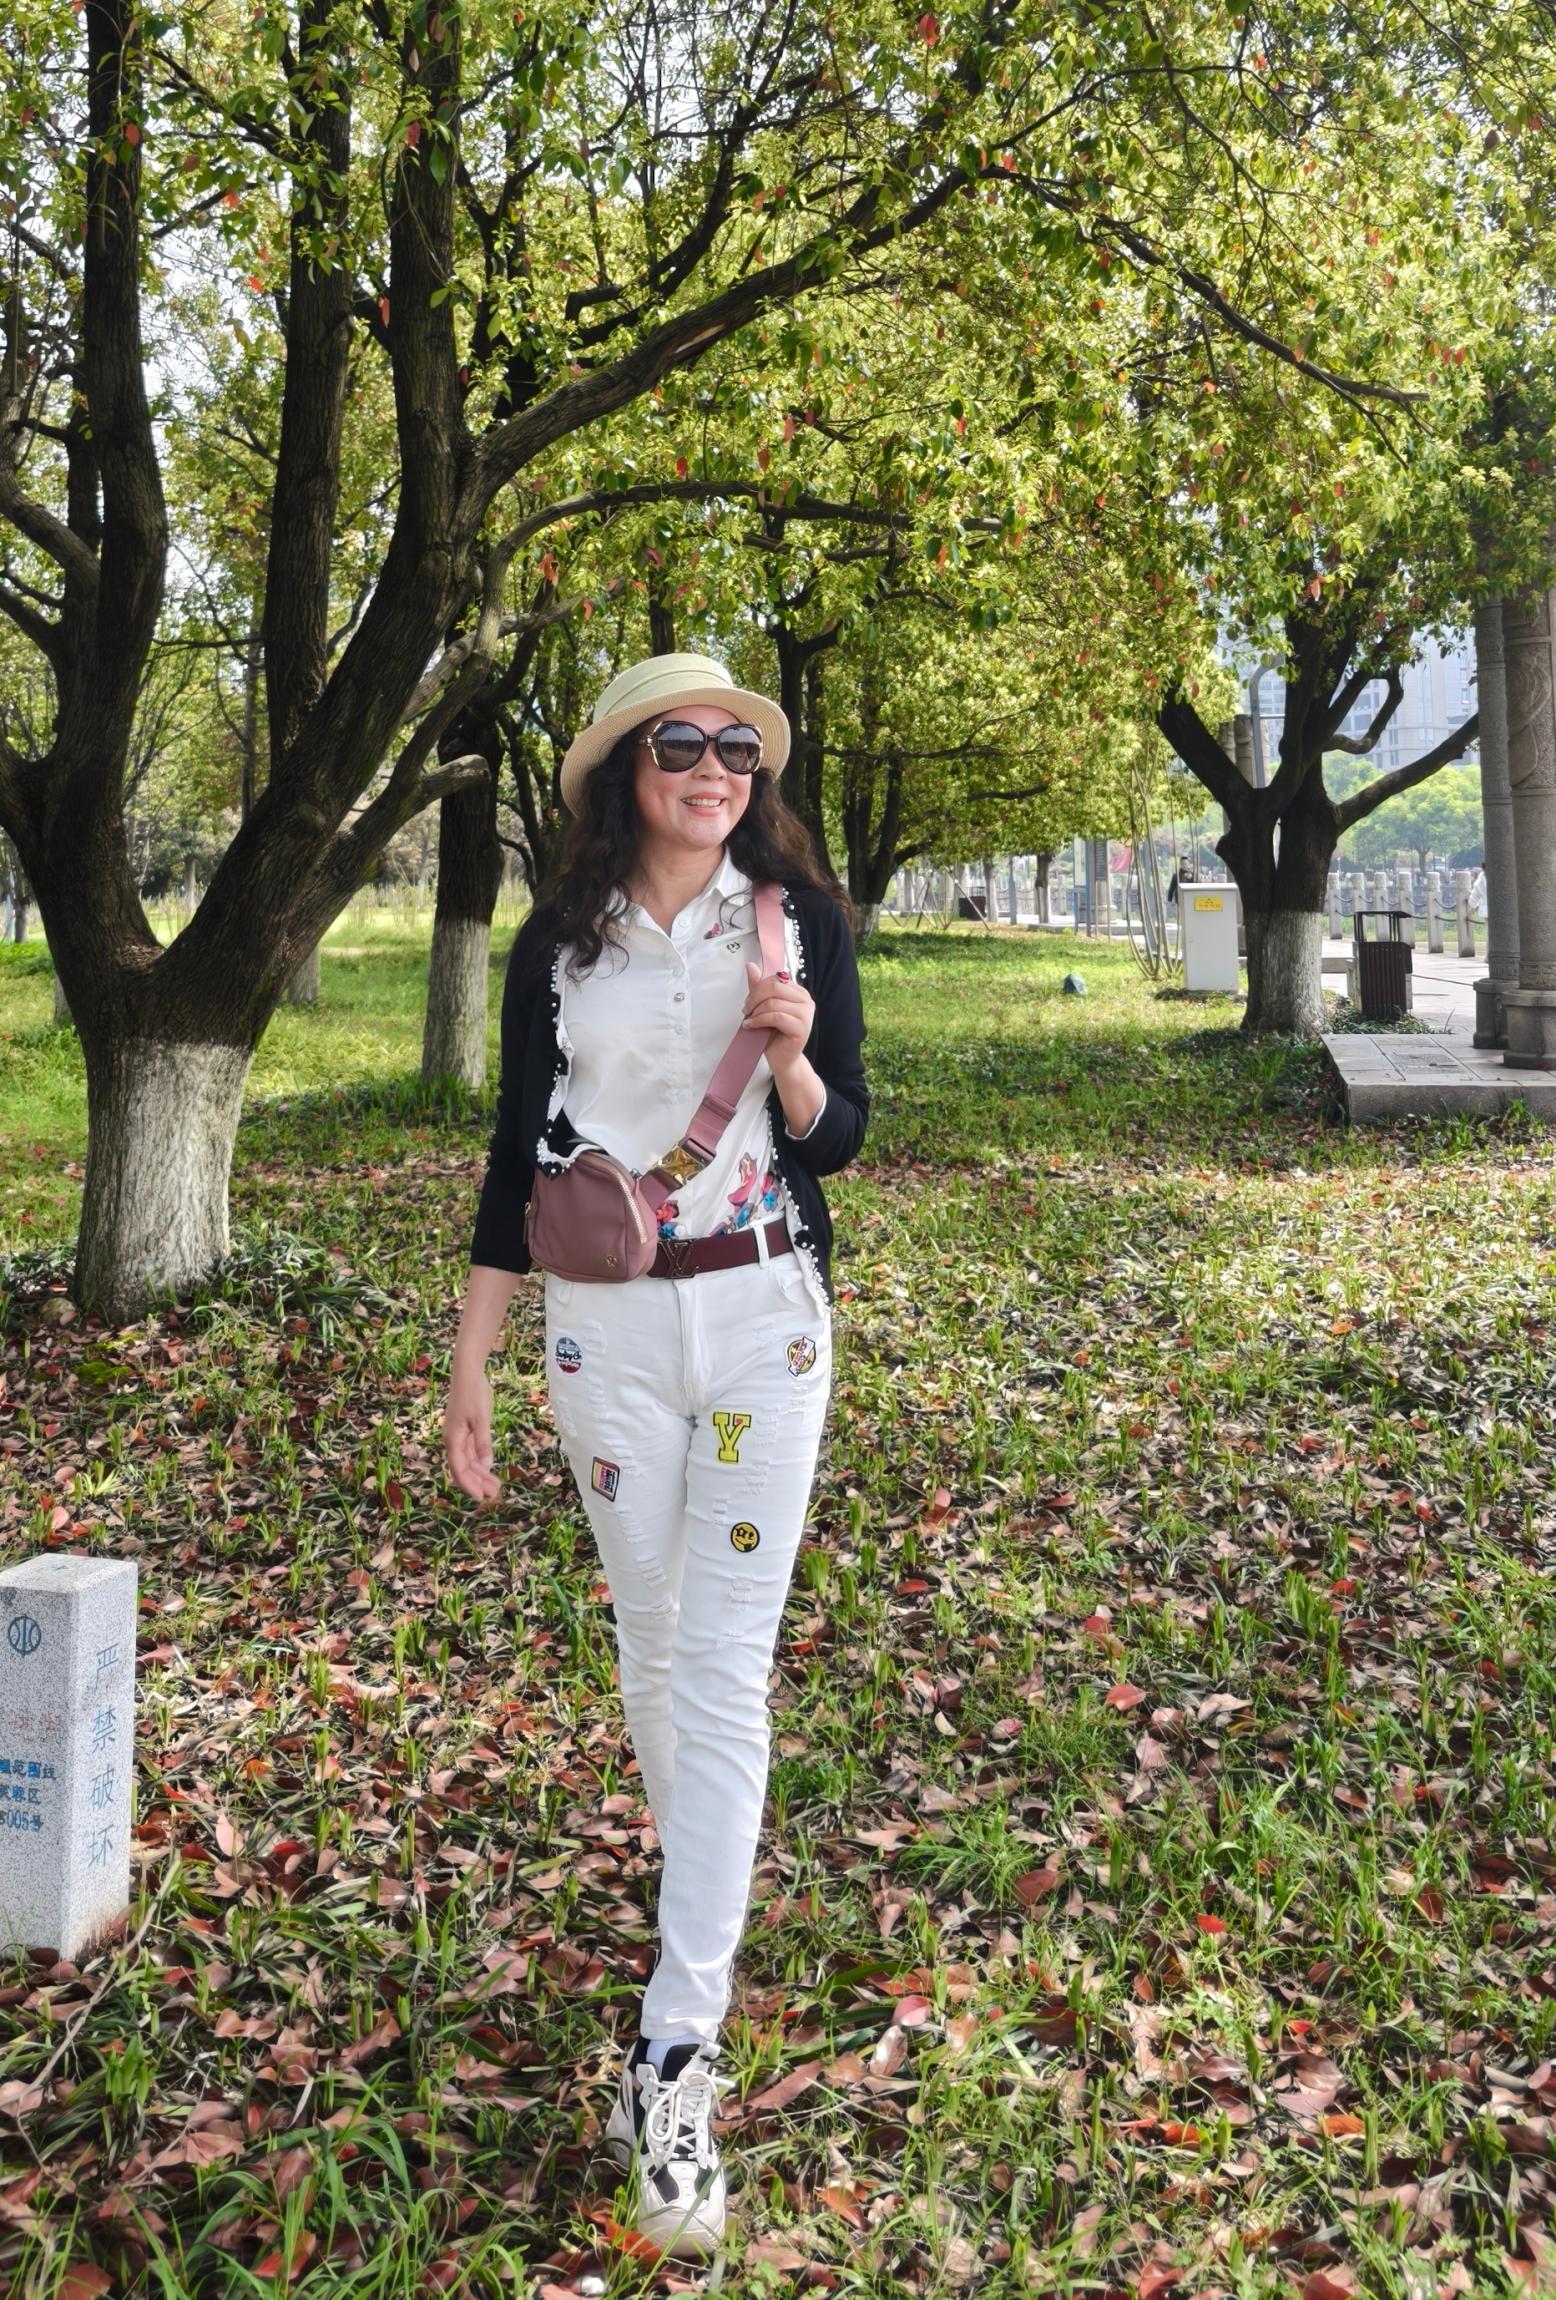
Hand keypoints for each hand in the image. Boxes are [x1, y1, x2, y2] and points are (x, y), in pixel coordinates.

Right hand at [444, 1362, 502, 1503]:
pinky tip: (489, 1468)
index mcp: (453, 1439)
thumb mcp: (481, 1419)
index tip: (482, 1497)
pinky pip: (470, 1452)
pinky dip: (479, 1461)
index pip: (459, 1469)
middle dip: (478, 1482)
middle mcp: (453, 1440)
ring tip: (495, 1485)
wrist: (468, 1374)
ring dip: (480, 1474)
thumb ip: (483, 1442)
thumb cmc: (473, 1394)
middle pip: (463, 1468)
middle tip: (494, 1494)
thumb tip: (486, 1465)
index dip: (469, 1485)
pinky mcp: (465, 1430)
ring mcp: (458, 1435)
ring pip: (468, 1461)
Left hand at [743, 961, 813, 1073]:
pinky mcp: (802, 1028)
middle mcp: (806, 1000)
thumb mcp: (763, 1007)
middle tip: (746, 1011)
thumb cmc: (773, 1034)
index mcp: (799, 992)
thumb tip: (750, 966)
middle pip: (774, 987)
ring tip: (749, 1021)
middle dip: (755, 998)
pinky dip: (759, 1021)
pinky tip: (752, 1026)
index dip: (758, 988)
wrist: (782, 1059)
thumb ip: (759, 987)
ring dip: (755, 1012)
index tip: (748, 1003)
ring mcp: (806, 1014)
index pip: (775, 979)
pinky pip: (776, 1017)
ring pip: (773, 1003)